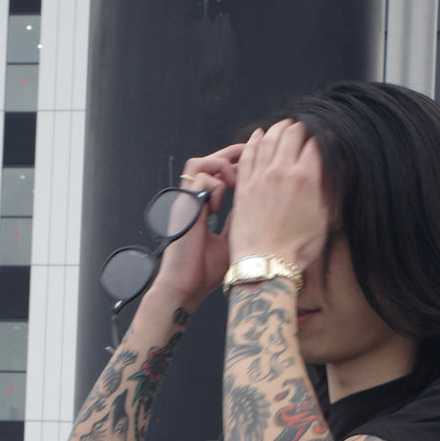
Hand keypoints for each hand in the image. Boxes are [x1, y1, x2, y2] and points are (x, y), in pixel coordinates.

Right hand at [151, 142, 244, 308]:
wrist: (185, 286)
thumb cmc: (204, 271)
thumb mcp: (231, 239)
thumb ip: (240, 218)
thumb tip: (257, 203)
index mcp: (201, 206)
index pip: (217, 173)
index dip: (235, 163)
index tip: (256, 164)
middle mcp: (192, 200)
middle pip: (209, 160)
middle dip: (231, 154)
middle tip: (251, 156)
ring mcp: (185, 201)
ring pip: (201, 163)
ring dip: (221, 168)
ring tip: (235, 185)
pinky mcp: (183, 206)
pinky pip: (200, 179)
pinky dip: (215, 188)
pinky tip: (219, 208)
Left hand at [229, 120, 328, 271]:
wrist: (265, 264)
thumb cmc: (298, 249)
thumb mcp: (324, 220)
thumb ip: (330, 190)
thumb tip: (340, 168)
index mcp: (306, 179)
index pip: (316, 145)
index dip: (322, 137)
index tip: (325, 137)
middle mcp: (282, 172)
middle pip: (292, 135)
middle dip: (301, 128)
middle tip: (305, 128)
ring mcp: (260, 177)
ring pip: (269, 140)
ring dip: (278, 128)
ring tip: (285, 125)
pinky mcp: (244, 186)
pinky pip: (248, 155)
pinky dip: (254, 141)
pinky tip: (259, 134)